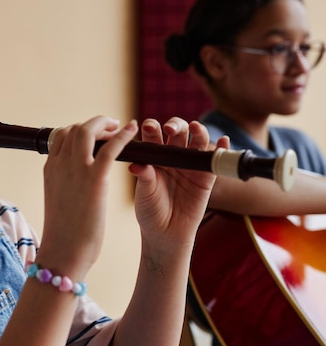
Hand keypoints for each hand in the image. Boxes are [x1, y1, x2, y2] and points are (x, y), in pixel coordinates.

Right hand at [36, 116, 138, 279]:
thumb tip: (75, 184)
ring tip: (120, 127)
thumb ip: (65, 185)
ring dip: (105, 125)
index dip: (79, 130)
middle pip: (74, 129)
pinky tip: (133, 130)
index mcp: (51, 169)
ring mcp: (75, 170)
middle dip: (94, 124)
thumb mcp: (59, 201)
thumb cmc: (64, 234)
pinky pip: (110, 148)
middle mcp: (60, 164)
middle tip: (111, 128)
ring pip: (88, 131)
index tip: (95, 136)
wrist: (62, 253)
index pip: (61, 135)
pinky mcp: (94, 179)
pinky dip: (123, 136)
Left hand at [130, 117, 229, 249]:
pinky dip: (222, 149)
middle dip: (175, 125)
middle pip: (177, 133)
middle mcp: (172, 157)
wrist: (166, 234)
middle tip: (170, 129)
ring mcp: (190, 166)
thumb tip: (136, 165)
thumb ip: (144, 177)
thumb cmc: (150, 211)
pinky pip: (215, 161)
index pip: (153, 135)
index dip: (152, 128)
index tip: (149, 126)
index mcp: (153, 156)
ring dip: (199, 131)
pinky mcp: (206, 178)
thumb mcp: (144, 194)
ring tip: (196, 127)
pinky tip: (224, 141)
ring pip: (197, 142)